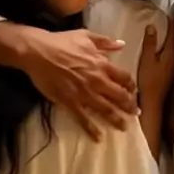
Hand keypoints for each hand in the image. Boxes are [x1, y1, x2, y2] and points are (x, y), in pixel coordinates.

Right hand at [21, 28, 136, 139]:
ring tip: (123, 127)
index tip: (132, 92)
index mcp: (102, 64)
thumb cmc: (62, 42)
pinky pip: (84, 118)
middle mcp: (97, 80)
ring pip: (106, 109)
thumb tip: (122, 44)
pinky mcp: (70, 102)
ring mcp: (84, 93)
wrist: (39, 52)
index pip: (124, 78)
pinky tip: (98, 137)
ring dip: (116, 119)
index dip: (130, 86)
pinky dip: (92, 129)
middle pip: (119, 96)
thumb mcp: (86, 36)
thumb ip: (105, 42)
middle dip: (128, 106)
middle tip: (134, 113)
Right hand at [138, 18, 173, 107]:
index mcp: (171, 53)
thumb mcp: (147, 60)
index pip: (173, 33)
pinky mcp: (168, 72)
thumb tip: (152, 26)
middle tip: (164, 18)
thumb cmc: (149, 81)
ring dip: (168, 38)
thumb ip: (150, 43)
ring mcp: (172, 66)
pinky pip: (168, 54)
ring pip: (172, 47)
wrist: (152, 103)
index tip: (167, 12)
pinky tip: (159, 47)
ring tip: (161, 29)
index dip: (171, 22)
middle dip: (170, 28)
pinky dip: (165, 47)